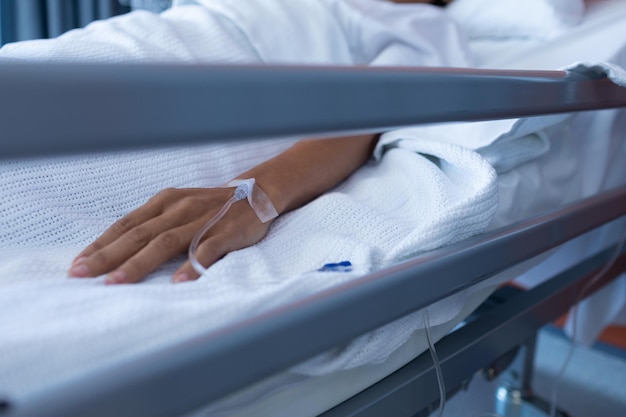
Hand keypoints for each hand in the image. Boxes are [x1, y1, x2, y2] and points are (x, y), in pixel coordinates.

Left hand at [68, 186, 271, 283]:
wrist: (258, 193)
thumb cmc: (211, 207)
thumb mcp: (178, 207)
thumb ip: (154, 225)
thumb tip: (117, 251)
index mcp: (164, 202)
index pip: (125, 224)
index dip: (100, 244)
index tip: (77, 264)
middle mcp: (179, 209)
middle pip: (138, 234)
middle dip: (108, 256)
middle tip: (82, 276)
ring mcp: (203, 220)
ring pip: (165, 242)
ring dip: (139, 263)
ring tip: (117, 283)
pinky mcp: (226, 232)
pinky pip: (207, 249)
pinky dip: (192, 266)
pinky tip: (178, 283)